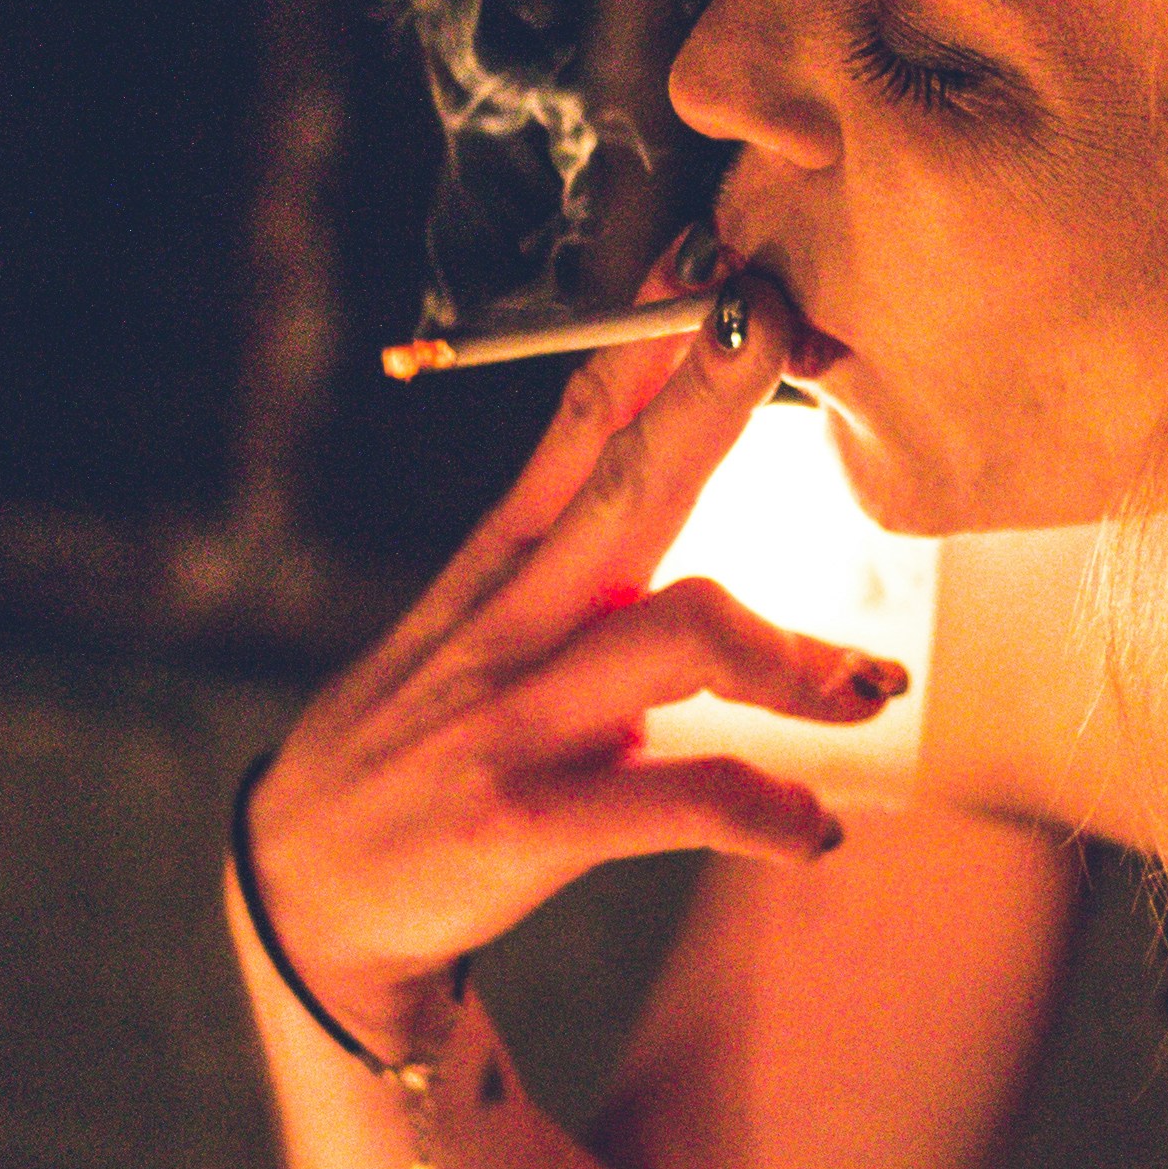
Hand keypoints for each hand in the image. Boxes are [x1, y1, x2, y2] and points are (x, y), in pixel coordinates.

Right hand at [239, 278, 911, 1049]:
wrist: (299, 906)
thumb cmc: (407, 758)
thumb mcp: (458, 631)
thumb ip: (549, 557)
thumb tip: (655, 463)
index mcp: (493, 575)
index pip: (574, 430)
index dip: (643, 339)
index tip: (711, 262)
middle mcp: (505, 629)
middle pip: (629, 484)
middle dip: (712, 394)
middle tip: (794, 325)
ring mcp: (512, 722)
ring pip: (676, 633)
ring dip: (792, 655)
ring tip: (868, 685)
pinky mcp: (523, 824)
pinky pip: (674, 802)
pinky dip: (761, 812)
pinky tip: (813, 833)